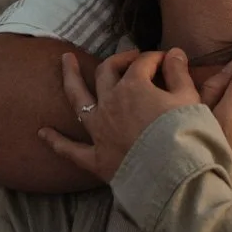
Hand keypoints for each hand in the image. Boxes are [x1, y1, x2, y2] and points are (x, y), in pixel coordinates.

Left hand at [38, 48, 200, 182]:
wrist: (175, 177)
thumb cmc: (187, 136)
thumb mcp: (189, 98)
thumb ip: (179, 73)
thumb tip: (174, 53)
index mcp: (134, 86)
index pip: (144, 63)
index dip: (157, 59)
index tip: (169, 61)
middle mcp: (110, 103)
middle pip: (107, 72)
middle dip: (119, 59)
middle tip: (131, 56)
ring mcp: (98, 130)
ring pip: (78, 98)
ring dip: (69, 77)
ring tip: (64, 60)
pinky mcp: (95, 158)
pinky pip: (70, 149)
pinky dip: (56, 141)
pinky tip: (42, 132)